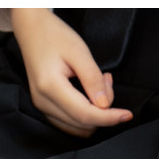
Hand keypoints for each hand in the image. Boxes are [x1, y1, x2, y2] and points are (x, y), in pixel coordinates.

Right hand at [10, 8, 133, 137]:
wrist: (32, 31)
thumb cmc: (53, 36)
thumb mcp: (79, 51)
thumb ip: (92, 79)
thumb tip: (104, 104)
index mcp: (50, 87)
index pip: (84, 114)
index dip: (108, 118)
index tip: (126, 115)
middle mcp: (43, 102)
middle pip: (83, 123)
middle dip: (103, 110)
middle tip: (106, 81)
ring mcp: (42, 107)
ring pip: (78, 127)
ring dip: (94, 113)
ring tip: (97, 86)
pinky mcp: (45, 108)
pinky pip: (70, 123)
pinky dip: (85, 114)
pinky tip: (88, 95)